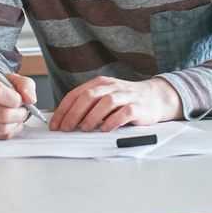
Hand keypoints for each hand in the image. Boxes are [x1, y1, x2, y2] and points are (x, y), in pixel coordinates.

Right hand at [0, 71, 39, 140]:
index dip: (14, 98)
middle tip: (22, 109)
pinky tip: (9, 123)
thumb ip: (24, 84)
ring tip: (16, 115)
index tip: (19, 98)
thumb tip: (30, 99)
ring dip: (16, 123)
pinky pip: (0, 137)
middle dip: (19, 113)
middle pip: (3, 115)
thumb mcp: (9, 78)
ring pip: (3, 129)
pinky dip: (10, 131)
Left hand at [49, 76, 181, 132]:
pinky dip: (112, 121)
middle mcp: (111, 87)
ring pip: (105, 103)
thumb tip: (66, 119)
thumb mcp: (105, 96)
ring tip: (85, 128)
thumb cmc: (127, 99)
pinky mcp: (137, 107)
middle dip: (74, 113)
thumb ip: (89, 105)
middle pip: (88, 97)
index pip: (77, 94)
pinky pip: (123, 113)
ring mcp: (125, 96)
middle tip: (66, 128)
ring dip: (92, 117)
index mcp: (100, 83)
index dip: (64, 109)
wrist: (156, 97)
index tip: (56, 123)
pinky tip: (105, 128)